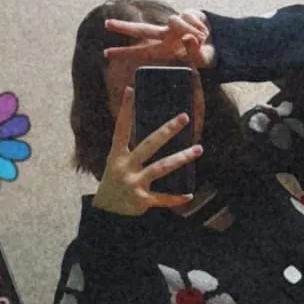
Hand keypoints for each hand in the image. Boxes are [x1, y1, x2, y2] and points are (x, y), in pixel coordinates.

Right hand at [93, 86, 202, 216]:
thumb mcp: (115, 163)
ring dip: (181, 158)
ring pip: (161, 168)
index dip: (125, 110)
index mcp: (117, 155)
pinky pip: (163, 198)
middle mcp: (125, 167)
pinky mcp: (142, 200)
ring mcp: (134, 183)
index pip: (121, 128)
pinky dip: (176, 198)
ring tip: (198, 149)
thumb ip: (130, 149)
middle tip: (185, 117)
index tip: (131, 90)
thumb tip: (154, 132)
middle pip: (149, 145)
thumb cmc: (114, 182)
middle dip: (167, 130)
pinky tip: (189, 195)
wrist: (105, 213)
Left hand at [104, 10, 215, 69]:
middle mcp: (166, 36)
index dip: (124, 53)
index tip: (106, 53)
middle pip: (141, 30)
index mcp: (166, 50)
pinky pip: (189, 16)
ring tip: (204, 38)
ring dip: (192, 30)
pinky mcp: (186, 13)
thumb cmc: (206, 55)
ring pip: (175, 21)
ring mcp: (174, 24)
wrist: (221, 42)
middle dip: (124, 27)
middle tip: (106, 24)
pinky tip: (206, 31)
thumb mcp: (201, 58)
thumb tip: (187, 37)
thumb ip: (194, 50)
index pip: (141, 52)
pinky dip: (199, 25)